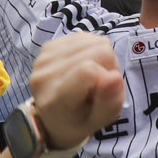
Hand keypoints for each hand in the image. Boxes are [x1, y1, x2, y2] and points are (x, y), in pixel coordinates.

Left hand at [27, 33, 123, 148]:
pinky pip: (84, 36)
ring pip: (92, 40)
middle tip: (100, 84)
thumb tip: (114, 76)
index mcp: (55, 100)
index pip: (88, 70)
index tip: (104, 91)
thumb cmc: (79, 121)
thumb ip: (109, 103)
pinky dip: (91, 48)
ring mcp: (43, 59)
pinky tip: (83, 64)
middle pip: (96, 50)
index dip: (106, 76)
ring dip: (100, 56)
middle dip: (107, 65)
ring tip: (92, 75)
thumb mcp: (99, 121)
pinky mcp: (48, 46)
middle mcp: (44, 76)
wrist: (54, 115)